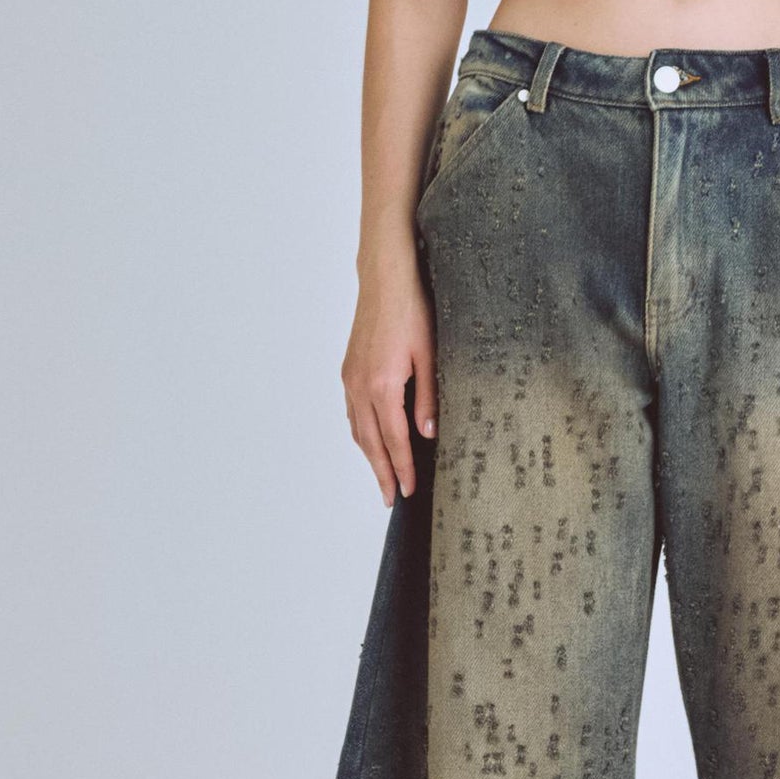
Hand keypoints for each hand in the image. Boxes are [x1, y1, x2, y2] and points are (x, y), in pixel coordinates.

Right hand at [341, 251, 436, 506]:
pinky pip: (352, 412)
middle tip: (390, 499)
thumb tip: (427, 433)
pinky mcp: (349, 369)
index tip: (408, 490)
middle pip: (370, 442)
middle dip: (381, 472)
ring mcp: (350, 378)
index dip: (402, 467)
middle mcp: (360, 386)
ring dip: (369, 456)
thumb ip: (428, 396)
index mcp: (382, 385)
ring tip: (382, 476)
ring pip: (357, 429)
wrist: (385, 279)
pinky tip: (370, 439)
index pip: (394, 439)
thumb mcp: (430, 353)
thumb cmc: (412, 310)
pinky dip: (361, 433)